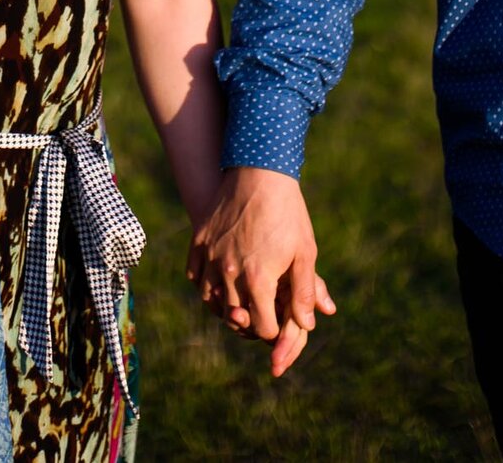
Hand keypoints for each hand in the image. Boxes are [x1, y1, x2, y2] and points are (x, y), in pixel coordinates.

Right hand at [186, 167, 338, 375]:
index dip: (273, 331)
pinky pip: (195, 276)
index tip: (279, 323)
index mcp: (259, 279)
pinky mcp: (199, 242)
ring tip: (239, 303)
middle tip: (261, 315)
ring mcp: (211, 257)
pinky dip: (206, 286)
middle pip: (234, 318)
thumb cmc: (288, 213)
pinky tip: (218, 283)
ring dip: (225, 307)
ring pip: (210, 300)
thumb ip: (305, 291)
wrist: (260, 172)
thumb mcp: (305, 252)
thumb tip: (307, 323)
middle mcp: (230, 272)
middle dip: (249, 323)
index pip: (262, 327)